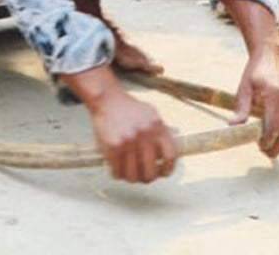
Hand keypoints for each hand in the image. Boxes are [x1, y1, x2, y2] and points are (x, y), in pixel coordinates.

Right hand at [60, 65, 177, 182]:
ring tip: (130, 175)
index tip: (164, 172)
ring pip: (133, 175)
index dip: (168, 169)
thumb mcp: (152, 115)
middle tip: (145, 176)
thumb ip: (162, 133)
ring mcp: (128, 143)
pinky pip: (118, 171)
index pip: (170, 156)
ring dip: (132, 179)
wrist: (107, 100)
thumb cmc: (129, 108)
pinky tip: (118, 170)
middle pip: (151, 171)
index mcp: (157, 128)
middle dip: (148, 178)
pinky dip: (118, 174)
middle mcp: (144, 136)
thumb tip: (168, 153)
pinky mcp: (112, 147)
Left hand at [218, 0, 278, 158]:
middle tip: (264, 152)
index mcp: (275, 94)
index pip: (274, 126)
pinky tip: (276, 137)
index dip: (267, 141)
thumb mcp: (243, 89)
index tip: (259, 147)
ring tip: (268, 146)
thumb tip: (232, 126)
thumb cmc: (254, 73)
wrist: (270, 57)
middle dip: (275, 145)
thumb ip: (241, 109)